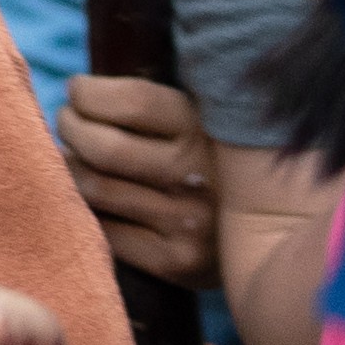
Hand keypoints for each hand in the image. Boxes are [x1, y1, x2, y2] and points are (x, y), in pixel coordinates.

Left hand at [57, 77, 217, 292]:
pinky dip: (86, 208)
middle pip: (102, 147)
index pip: (131, 102)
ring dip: (70, 166)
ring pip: (95, 189)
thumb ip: (161, 98)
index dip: (88, 93)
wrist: (276, 232)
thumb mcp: (207, 115)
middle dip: (70, 126)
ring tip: (72, 154)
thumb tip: (88, 83)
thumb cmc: (220, 157)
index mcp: (208, 128)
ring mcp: (187, 223)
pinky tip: (90, 193)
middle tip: (68, 120)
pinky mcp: (176, 262)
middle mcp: (198, 176)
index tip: (77, 89)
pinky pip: (105, 230)